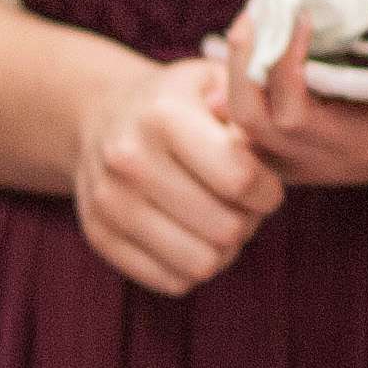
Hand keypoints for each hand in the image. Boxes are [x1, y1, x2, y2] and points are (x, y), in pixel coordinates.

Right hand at [72, 55, 280, 297]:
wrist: (103, 115)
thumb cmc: (177, 103)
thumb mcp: (214, 85)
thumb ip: (249, 113)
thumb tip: (263, 140)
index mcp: (163, 115)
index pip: (239, 179)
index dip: (268, 191)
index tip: (266, 185)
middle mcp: (128, 159)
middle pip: (225, 229)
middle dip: (248, 222)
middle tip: (244, 207)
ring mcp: (108, 201)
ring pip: (201, 264)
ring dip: (224, 251)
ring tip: (220, 222)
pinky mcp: (99, 236)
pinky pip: (171, 281)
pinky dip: (192, 267)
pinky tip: (191, 237)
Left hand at [214, 4, 367, 193]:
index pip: (295, 116)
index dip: (280, 61)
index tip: (297, 9)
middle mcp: (325, 159)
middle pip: (250, 119)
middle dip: (245, 54)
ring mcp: (304, 158)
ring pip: (240, 120)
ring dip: (238, 60)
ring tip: (263, 7)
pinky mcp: (294, 145)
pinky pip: (245, 118)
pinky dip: (240, 74)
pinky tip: (260, 30)